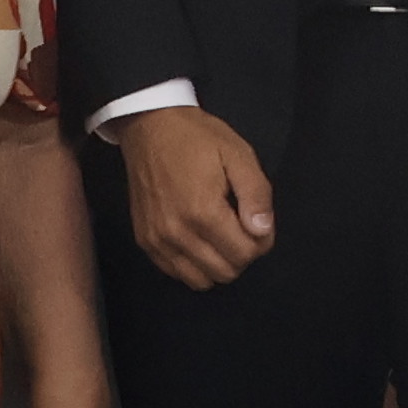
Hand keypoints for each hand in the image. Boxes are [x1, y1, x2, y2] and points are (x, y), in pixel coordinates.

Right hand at [115, 101, 278, 288]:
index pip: (244, 254)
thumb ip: (256, 195)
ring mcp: (156, 240)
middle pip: (224, 272)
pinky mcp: (144, 241)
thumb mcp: (238, 155)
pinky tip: (200, 239)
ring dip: (218, 264)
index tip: (258, 222)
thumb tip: (263, 232)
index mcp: (203, 211)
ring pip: (200, 280)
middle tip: (242, 227)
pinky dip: (194, 265)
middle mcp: (176, 233)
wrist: (150, 127)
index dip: (261, 242)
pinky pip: (175, 273)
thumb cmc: (198, 138)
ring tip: (221, 234)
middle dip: (242, 255)